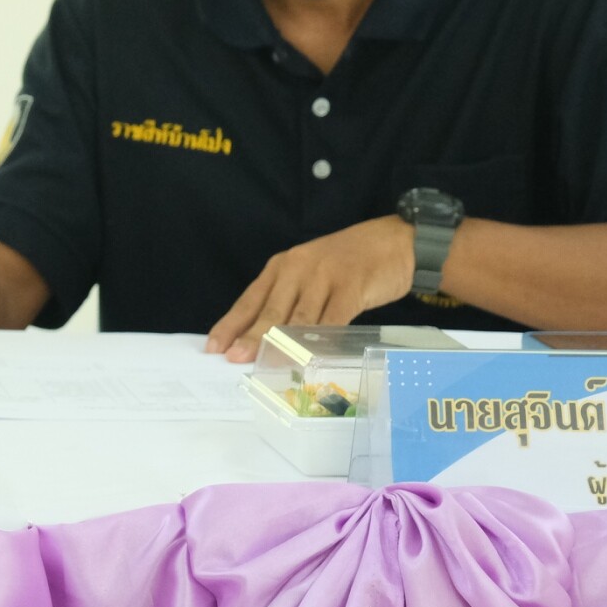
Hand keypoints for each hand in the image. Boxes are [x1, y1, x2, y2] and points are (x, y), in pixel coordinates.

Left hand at [205, 215, 415, 362]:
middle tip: (233, 359)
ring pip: (299, 317)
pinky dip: (321, 340)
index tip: (213, 347)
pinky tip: (310, 358)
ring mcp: (324, 277)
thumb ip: (289, 303)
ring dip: (282, 343)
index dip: (231, 325)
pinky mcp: (351, 287)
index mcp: (282, 267)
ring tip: (265, 364)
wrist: (392, 242)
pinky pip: (333, 319)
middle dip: (250, 338)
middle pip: (270, 310)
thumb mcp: (310, 276)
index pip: (250, 300)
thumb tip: (264, 341)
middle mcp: (298, 269)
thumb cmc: (346, 264)